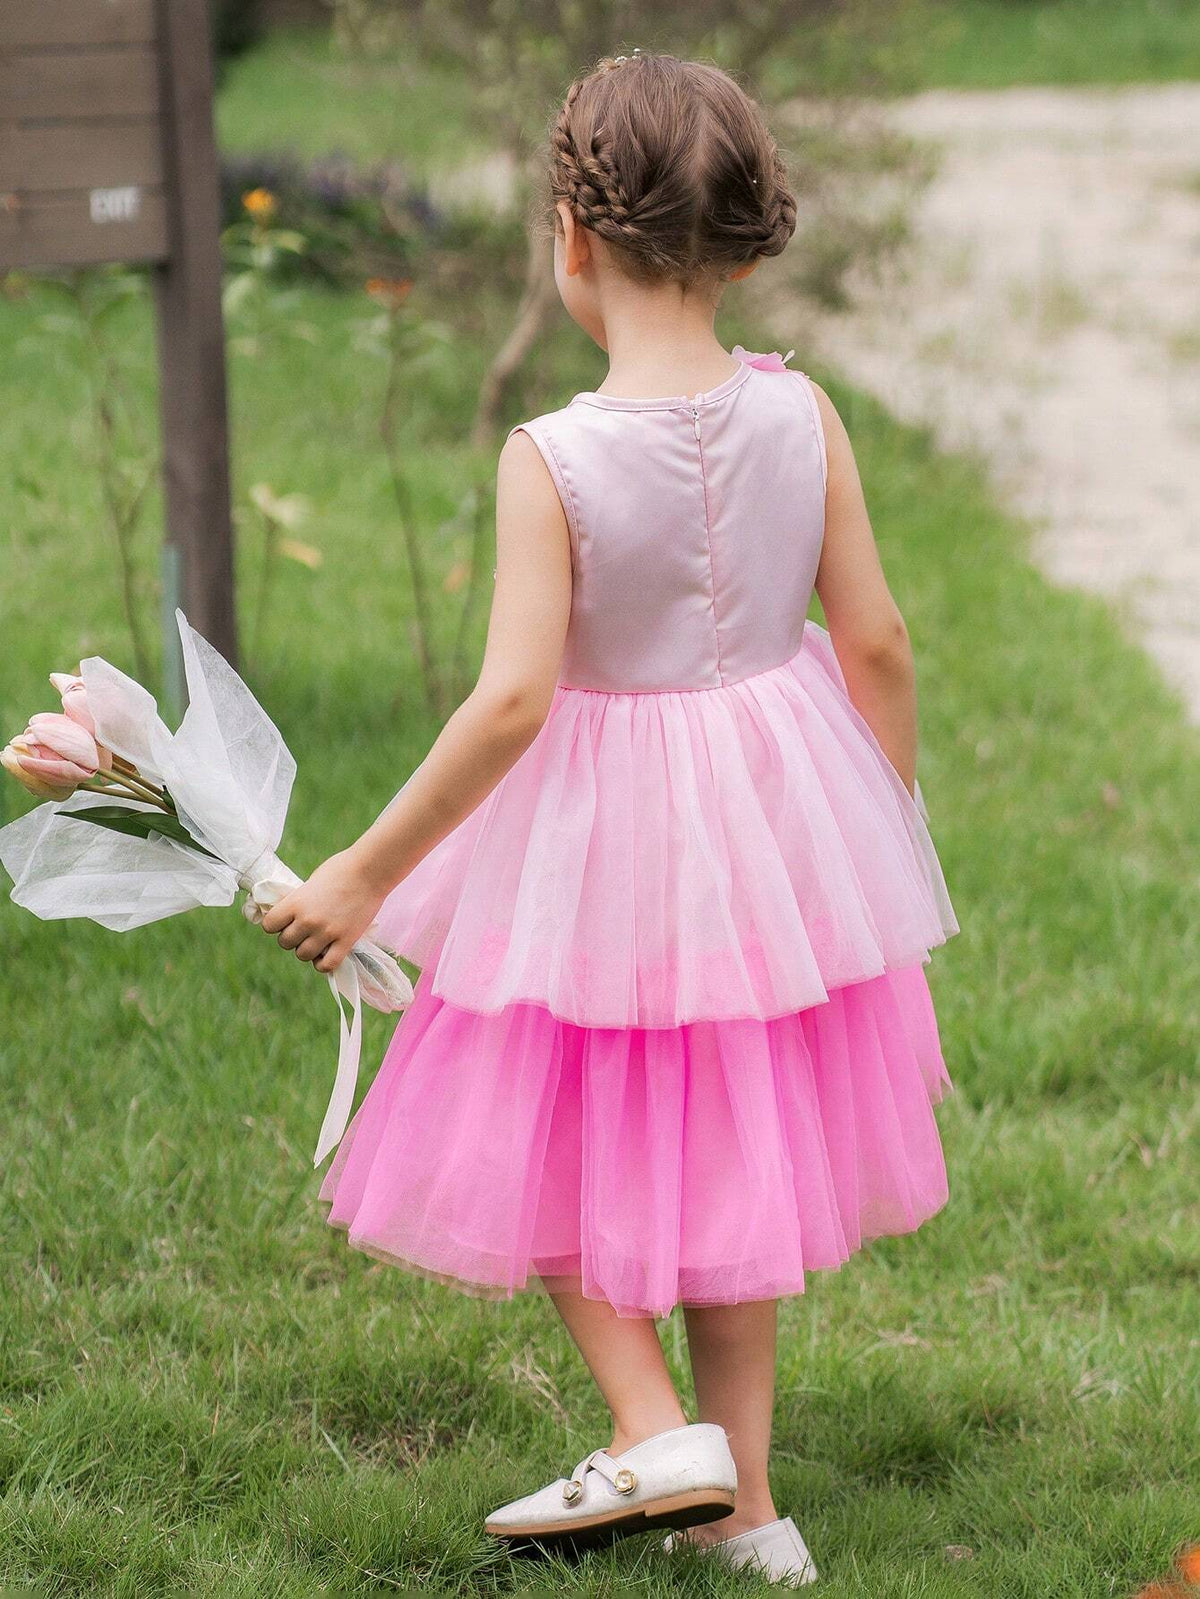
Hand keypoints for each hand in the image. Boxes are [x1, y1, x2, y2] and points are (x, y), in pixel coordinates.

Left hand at [258, 848, 387, 974]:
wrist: (371, 871)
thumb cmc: (341, 869)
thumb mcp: (312, 882)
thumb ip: (300, 901)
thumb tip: (292, 917)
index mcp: (296, 902)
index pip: (269, 925)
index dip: (276, 924)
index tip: (286, 920)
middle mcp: (308, 920)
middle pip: (285, 942)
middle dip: (292, 937)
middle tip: (304, 929)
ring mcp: (327, 933)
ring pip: (303, 955)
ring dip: (307, 949)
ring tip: (317, 940)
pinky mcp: (346, 941)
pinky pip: (327, 965)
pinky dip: (323, 963)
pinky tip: (327, 952)